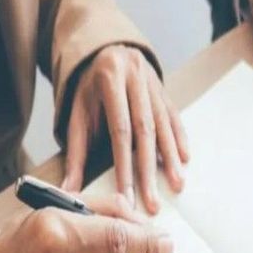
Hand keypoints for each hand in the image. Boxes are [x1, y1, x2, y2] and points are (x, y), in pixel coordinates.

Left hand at [61, 45, 189, 214]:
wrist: (104, 51)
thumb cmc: (88, 88)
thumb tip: (68, 191)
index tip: (126, 195)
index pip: (120, 129)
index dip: (124, 164)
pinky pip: (174, 115)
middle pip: (145, 129)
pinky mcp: (164, 87)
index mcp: (109, 80)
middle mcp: (135, 77)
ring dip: (171, 156)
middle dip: (150, 169)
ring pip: (164, 123)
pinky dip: (179, 137)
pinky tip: (185, 158)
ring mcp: (153, 81)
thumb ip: (75, 153)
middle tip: (154, 200)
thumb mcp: (76, 114)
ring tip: (177, 183)